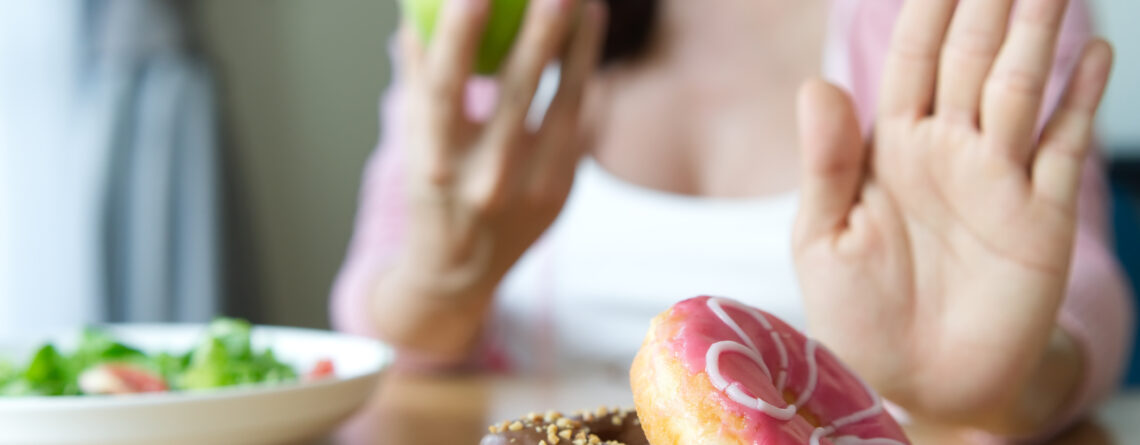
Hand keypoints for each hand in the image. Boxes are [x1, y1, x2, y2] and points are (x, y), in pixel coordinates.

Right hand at [378, 0, 605, 356]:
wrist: (458, 272)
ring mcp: (530, 190)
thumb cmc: (432, 188)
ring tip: (587, 0)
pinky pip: (578, 121)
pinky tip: (588, 34)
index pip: (445, 90)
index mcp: (434, 162)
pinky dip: (584, 76)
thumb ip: (418, 79)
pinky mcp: (562, 191)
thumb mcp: (414, 140)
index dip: (458, 37)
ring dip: (579, 47)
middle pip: (515, 94)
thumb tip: (414, 16)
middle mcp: (483, 180)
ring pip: (563, 105)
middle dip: (540, 35)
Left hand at [792, 0, 1112, 432]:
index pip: (913, 58)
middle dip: (992, 4)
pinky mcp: (1039, 217)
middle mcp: (947, 149)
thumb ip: (825, 164)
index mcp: (890, 147)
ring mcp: (997, 179)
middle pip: (972, 57)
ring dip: (1037, 33)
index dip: (930, 7)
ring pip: (1020, 87)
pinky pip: (1063, 147)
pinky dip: (1079, 99)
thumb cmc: (857, 313)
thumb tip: (816, 85)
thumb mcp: (823, 240)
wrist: (917, 384)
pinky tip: (1094, 54)